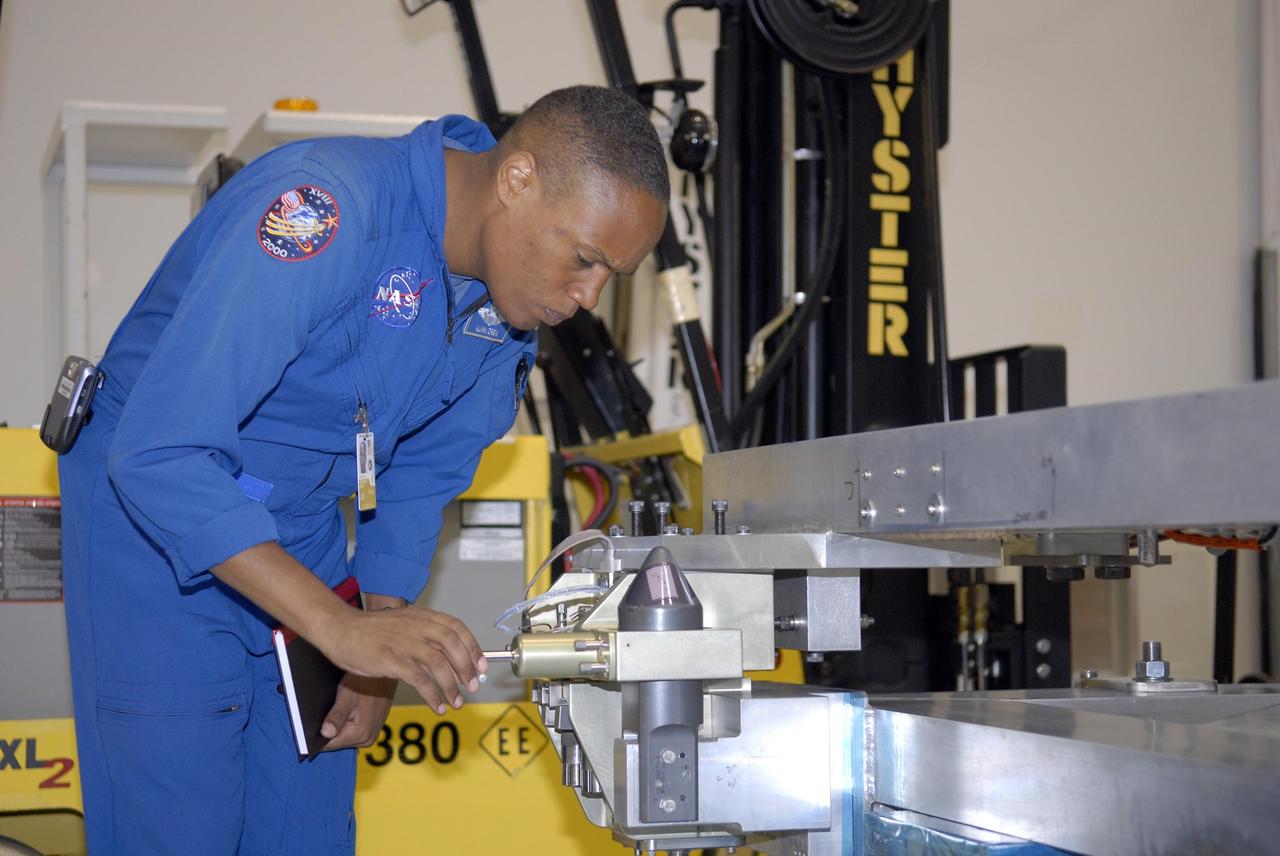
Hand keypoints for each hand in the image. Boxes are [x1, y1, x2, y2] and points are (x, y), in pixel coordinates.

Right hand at [320, 606, 486, 714]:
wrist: (338, 628)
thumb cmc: (369, 630)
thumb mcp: (401, 622)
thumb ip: (423, 633)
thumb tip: (447, 655)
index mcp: (421, 616)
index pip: (457, 627)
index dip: (473, 647)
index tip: (481, 665)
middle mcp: (417, 626)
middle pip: (453, 645)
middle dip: (467, 668)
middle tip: (473, 686)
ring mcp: (405, 642)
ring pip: (440, 664)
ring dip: (452, 686)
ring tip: (457, 702)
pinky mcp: (392, 659)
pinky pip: (421, 680)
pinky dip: (433, 695)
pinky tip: (437, 706)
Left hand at [320, 674, 396, 750]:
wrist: (385, 669)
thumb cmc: (365, 681)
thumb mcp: (346, 697)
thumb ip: (336, 717)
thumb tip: (325, 734)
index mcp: (360, 734)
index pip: (329, 744)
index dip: (318, 734)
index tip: (316, 721)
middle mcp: (368, 738)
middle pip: (338, 740)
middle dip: (331, 727)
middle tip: (333, 707)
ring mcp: (372, 733)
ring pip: (345, 734)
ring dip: (340, 722)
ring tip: (342, 705)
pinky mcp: (374, 726)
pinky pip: (354, 729)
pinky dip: (348, 720)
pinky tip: (349, 706)